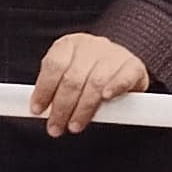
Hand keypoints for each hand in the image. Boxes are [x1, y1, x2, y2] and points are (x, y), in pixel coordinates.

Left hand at [30, 31, 152, 136]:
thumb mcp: (68, 74)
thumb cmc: (89, 73)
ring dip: (83, 108)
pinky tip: (105, 98)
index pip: (54, 65)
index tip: (37, 110)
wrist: (121, 64)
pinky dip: (114, 88)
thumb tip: (38, 110)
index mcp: (70, 44)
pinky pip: (124, 77)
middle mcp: (92, 45)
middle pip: (73, 78)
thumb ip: (54, 88)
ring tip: (74, 126)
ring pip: (95, 82)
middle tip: (55, 127)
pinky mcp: (133, 66)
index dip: (44, 89)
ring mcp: (114, 54)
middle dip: (61, 107)